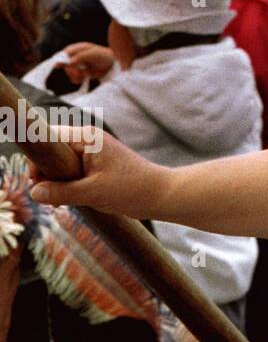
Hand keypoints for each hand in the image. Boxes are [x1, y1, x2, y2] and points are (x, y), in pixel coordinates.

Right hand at [28, 126, 170, 220]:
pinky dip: (67, 185)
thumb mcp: (91, 193)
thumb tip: (33, 191)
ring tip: (61, 202)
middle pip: (52, 152)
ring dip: (56, 183)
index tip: (36, 180)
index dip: (37, 159)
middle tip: (50, 197)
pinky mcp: (97, 165)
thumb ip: (60, 192)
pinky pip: (72, 171)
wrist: (160, 194)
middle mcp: (89, 140)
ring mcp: (93, 152)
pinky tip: (69, 201)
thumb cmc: (130, 189)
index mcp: (87, 138)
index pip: (49, 138)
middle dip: (46, 174)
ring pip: (60, 164)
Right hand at [57, 43, 114, 84]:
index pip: (64, 53)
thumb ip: (80, 57)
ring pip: (69, 73)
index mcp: (78, 49)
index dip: (60, 59)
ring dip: (75, 75)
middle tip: (78, 72)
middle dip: (70, 70)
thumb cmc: (104, 56)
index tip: (58, 66)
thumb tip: (69, 63)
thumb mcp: (92, 54)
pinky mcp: (81, 73)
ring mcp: (78, 65)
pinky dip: (78, 80)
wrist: (113, 66)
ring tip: (84, 74)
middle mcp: (76, 57)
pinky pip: (74, 79)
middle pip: (64, 65)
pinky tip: (85, 77)